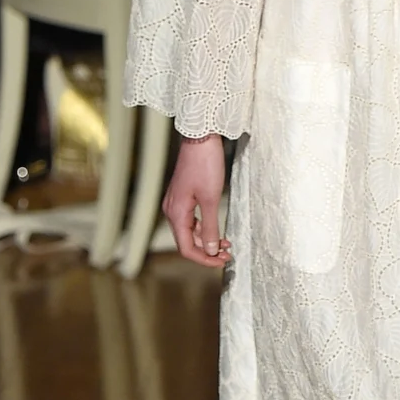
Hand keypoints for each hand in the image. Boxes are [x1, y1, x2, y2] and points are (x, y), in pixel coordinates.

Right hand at [163, 134, 231, 267]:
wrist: (200, 138)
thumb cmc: (205, 165)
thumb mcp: (211, 199)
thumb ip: (209, 227)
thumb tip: (209, 249)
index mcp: (176, 213)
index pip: (186, 248)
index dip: (204, 259)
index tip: (222, 261)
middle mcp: (172, 210)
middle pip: (187, 241)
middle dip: (207, 250)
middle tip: (227, 254)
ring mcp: (176, 202)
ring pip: (189, 231)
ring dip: (206, 240)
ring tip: (226, 243)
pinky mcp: (183, 196)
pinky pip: (191, 219)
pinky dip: (204, 228)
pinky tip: (217, 229)